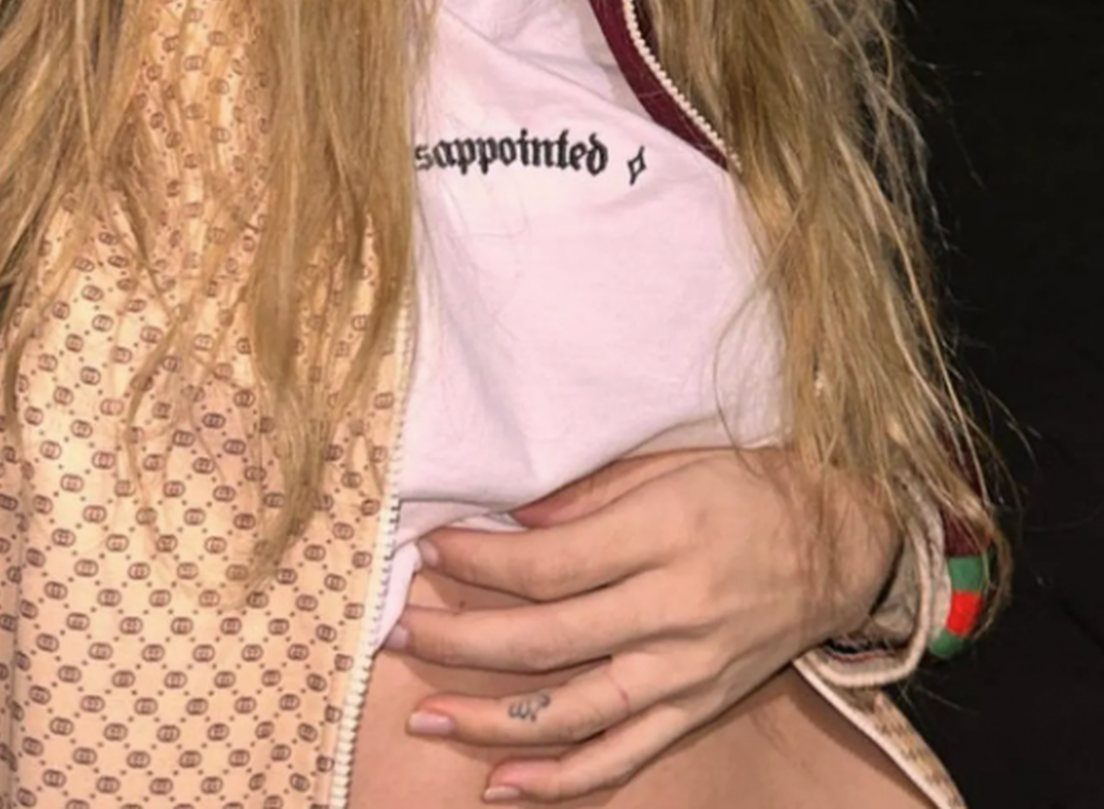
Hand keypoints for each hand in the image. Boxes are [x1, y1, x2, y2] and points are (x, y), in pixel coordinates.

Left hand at [399, 446, 900, 801]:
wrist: (837, 544)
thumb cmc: (750, 486)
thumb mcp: (675, 460)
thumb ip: (593, 491)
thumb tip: (516, 520)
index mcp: (665, 534)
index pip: (550, 563)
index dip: (481, 562)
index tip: (430, 551)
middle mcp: (673, 609)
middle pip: (547, 639)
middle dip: (461, 639)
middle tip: (398, 631)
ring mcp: (686, 670)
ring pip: (573, 710)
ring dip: (490, 719)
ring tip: (425, 715)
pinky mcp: (698, 708)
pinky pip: (624, 756)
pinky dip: (562, 780)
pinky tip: (503, 784)